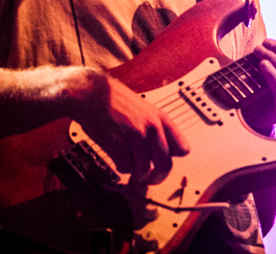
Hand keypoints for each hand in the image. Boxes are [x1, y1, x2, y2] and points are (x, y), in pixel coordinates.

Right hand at [72, 69, 189, 184]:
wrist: (93, 94)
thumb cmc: (118, 103)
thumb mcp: (146, 110)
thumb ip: (158, 129)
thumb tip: (170, 152)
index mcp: (161, 119)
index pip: (183, 148)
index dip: (173, 160)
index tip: (164, 166)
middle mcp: (152, 127)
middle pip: (165, 164)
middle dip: (157, 178)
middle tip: (149, 181)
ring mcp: (135, 134)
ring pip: (144, 169)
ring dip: (137, 177)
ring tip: (132, 176)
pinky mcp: (118, 142)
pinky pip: (125, 167)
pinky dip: (122, 169)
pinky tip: (119, 162)